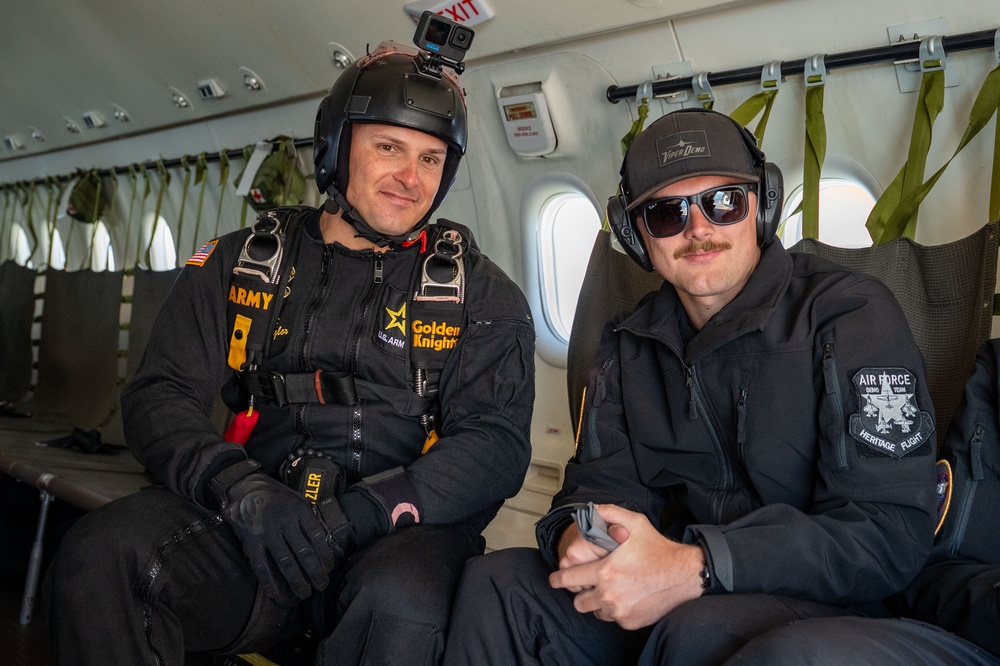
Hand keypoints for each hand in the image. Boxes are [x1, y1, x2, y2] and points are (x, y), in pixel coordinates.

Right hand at [214, 466, 341, 605]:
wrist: (243, 487)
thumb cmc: (275, 495)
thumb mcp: (297, 498)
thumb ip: (308, 518)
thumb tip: (324, 543)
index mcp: (299, 509)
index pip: (317, 536)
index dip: (325, 555)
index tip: (329, 568)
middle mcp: (284, 521)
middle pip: (304, 553)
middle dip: (315, 573)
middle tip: (321, 586)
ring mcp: (266, 532)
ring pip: (286, 562)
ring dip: (297, 581)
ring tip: (304, 594)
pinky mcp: (251, 541)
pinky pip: (261, 566)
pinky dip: (270, 582)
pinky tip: (277, 594)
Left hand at [549, 504, 704, 629]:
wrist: (684, 575)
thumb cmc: (658, 549)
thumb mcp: (635, 522)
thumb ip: (609, 513)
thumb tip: (590, 510)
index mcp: (605, 572)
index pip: (569, 580)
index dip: (557, 579)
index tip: (554, 580)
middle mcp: (609, 595)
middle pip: (579, 602)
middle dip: (580, 593)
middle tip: (588, 584)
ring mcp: (620, 611)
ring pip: (595, 612)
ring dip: (598, 602)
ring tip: (610, 588)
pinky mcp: (630, 622)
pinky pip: (613, 618)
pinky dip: (615, 610)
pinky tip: (626, 596)